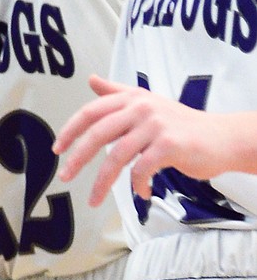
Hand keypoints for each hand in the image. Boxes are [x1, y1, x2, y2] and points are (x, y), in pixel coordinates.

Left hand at [55, 75, 236, 205]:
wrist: (222, 137)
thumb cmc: (181, 124)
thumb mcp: (148, 102)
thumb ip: (118, 93)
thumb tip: (92, 79)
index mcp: (133, 98)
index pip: (91, 112)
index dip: (70, 130)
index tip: (57, 149)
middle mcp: (142, 108)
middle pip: (98, 134)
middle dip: (78, 158)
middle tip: (64, 176)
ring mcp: (157, 126)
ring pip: (117, 157)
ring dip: (102, 183)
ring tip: (93, 199)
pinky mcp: (170, 145)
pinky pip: (141, 170)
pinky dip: (137, 186)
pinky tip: (141, 193)